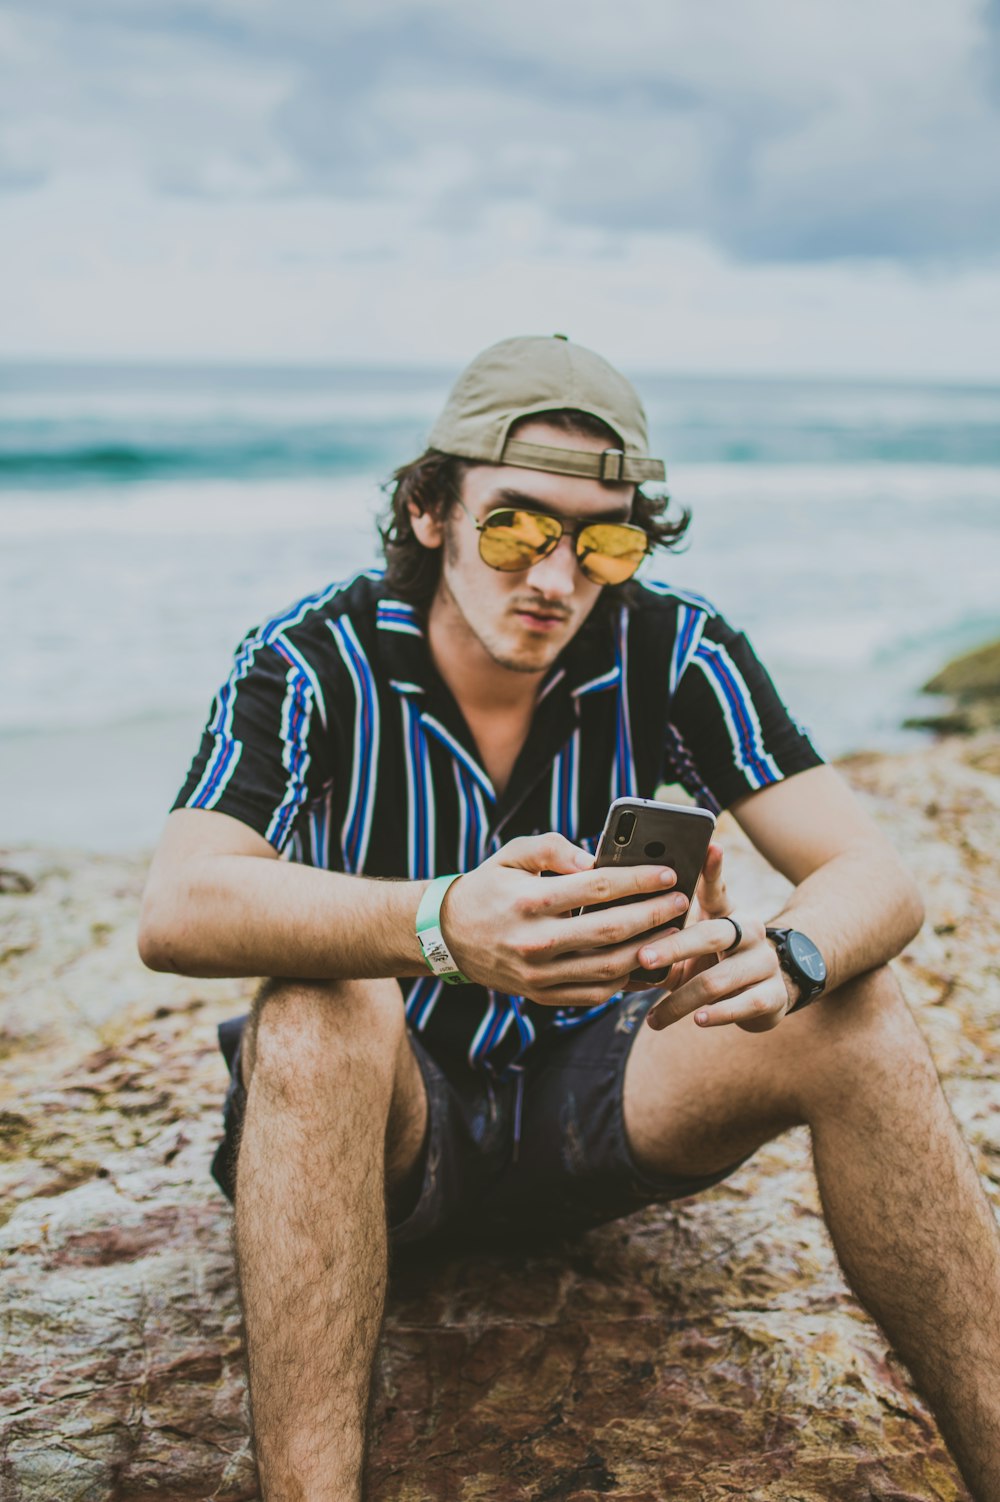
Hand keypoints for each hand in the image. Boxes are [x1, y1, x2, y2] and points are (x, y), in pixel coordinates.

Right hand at [439, 833, 689, 1006]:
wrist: (448, 936)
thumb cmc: (489, 887)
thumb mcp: (512, 853)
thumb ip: (554, 847)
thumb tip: (597, 859)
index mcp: (530, 899)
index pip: (597, 887)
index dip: (638, 880)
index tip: (667, 872)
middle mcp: (535, 940)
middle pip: (610, 930)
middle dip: (654, 914)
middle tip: (681, 901)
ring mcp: (539, 974)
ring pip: (608, 968)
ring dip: (648, 951)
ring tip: (672, 931)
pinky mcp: (542, 995)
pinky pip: (595, 994)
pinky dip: (626, 981)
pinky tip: (647, 962)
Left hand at [640, 843, 790, 1031]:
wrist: (765, 992)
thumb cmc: (711, 962)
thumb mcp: (690, 947)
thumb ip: (662, 938)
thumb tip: (608, 936)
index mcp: (725, 913)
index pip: (716, 887)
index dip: (713, 868)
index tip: (708, 845)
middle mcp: (749, 931)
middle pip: (710, 934)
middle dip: (673, 947)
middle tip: (642, 958)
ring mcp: (764, 962)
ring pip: (719, 979)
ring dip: (682, 1000)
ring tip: (655, 1016)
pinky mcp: (774, 995)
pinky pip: (745, 1004)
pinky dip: (720, 1014)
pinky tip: (699, 1020)